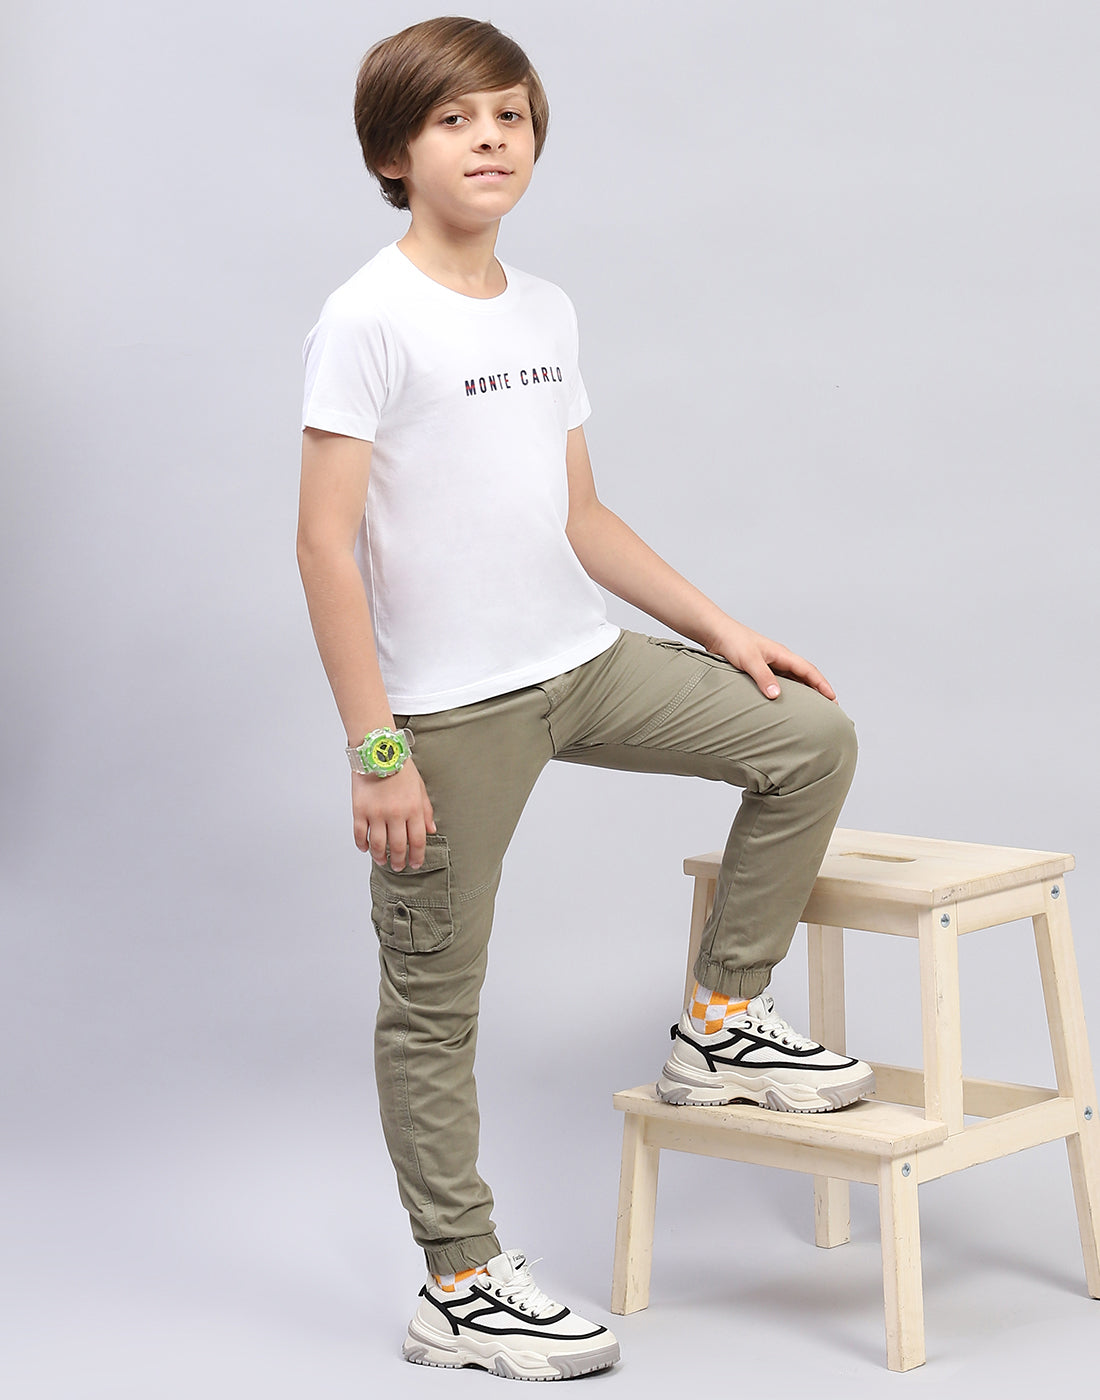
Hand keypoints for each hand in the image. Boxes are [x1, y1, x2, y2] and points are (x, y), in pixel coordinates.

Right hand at [352, 758, 436, 869]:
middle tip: (399, 867)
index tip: (415, 864)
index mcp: (413, 808)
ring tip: (382, 861)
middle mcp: (396, 814)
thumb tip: (431, 830)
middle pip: (398, 846)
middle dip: (399, 861)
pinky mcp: (360, 810)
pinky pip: (360, 834)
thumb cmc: (400, 767)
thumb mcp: (420, 787)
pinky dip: (362, 844)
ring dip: (380, 857)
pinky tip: (365, 848)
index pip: (417, 841)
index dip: (417, 856)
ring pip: (378, 844)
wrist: (378, 751)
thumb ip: (426, 810)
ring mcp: (376, 813)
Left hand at [705, 617, 837, 702]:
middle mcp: (779, 658)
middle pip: (804, 676)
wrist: (716, 633)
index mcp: (782, 654)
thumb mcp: (749, 660)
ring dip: (803, 691)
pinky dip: (787, 691)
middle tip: (829, 707)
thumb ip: (763, 677)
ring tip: (811, 708)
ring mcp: (770, 664)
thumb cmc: (733, 641)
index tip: (832, 698)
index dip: (822, 684)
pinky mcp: (760, 669)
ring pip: (793, 679)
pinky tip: (786, 701)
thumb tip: (776, 695)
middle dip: (818, 690)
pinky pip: (779, 681)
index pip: (808, 670)